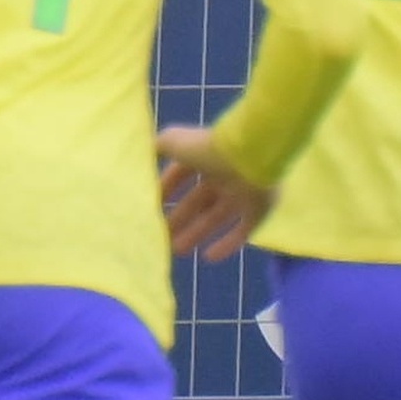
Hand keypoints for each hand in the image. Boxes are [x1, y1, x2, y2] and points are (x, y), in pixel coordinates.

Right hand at [157, 125, 276, 262]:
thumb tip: (141, 158)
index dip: (166, 190)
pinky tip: (209, 257)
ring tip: (177, 250)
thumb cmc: (208, 147)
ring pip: (216, 218)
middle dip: (180, 218)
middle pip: (198, 201)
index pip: (181, 175)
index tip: (151, 208)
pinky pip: (241, 231)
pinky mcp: (259, 210)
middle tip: (161, 236)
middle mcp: (223, 176)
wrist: (251, 151)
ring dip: (196, 233)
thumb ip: (157, 149)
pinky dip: (226, 244)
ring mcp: (242, 193)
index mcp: (204, 157)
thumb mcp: (173, 142)